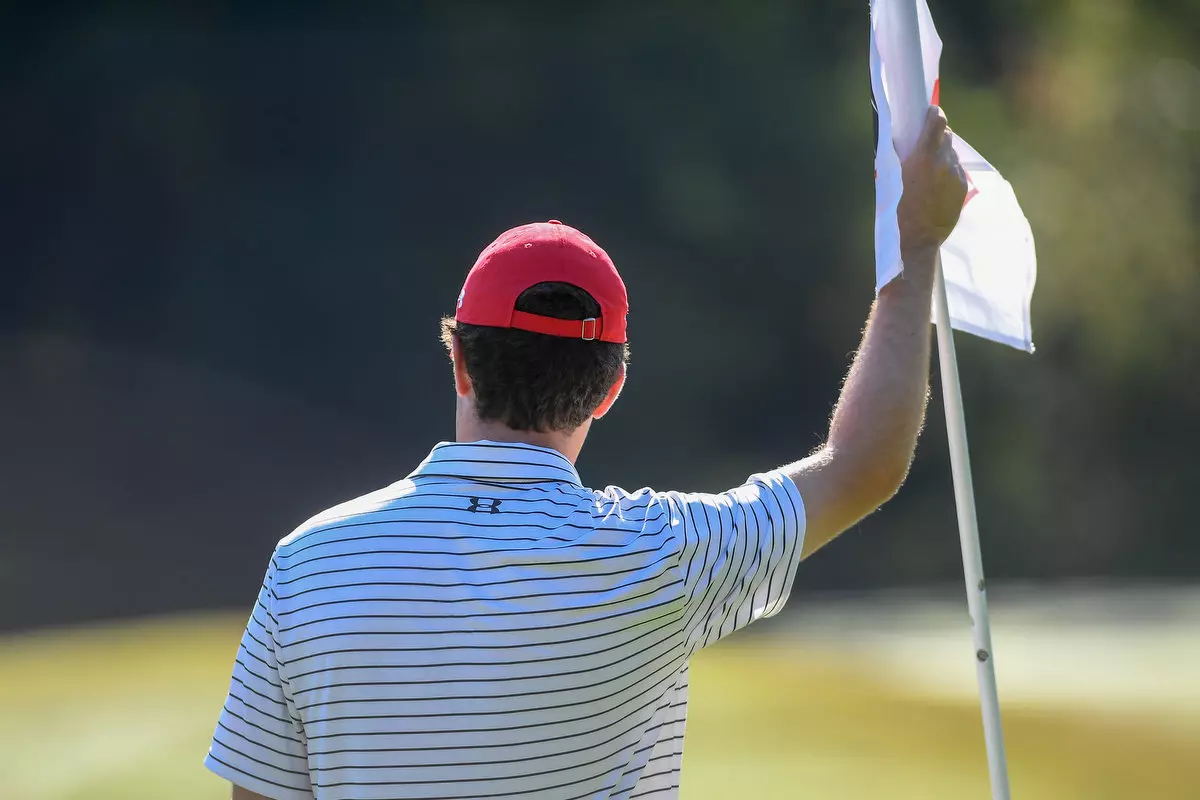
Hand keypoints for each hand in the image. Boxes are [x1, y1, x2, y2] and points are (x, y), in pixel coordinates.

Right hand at [897, 106, 967, 264]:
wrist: (918, 238)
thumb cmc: (898, 209)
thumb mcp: (893, 178)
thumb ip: (903, 156)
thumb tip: (902, 140)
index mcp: (924, 157)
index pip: (938, 121)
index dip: (934, 114)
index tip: (929, 114)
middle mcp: (944, 162)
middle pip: (947, 135)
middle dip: (937, 136)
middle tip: (927, 145)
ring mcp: (956, 175)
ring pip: (952, 154)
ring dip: (943, 156)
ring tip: (931, 171)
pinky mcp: (963, 187)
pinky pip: (957, 171)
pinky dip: (948, 172)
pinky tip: (938, 186)